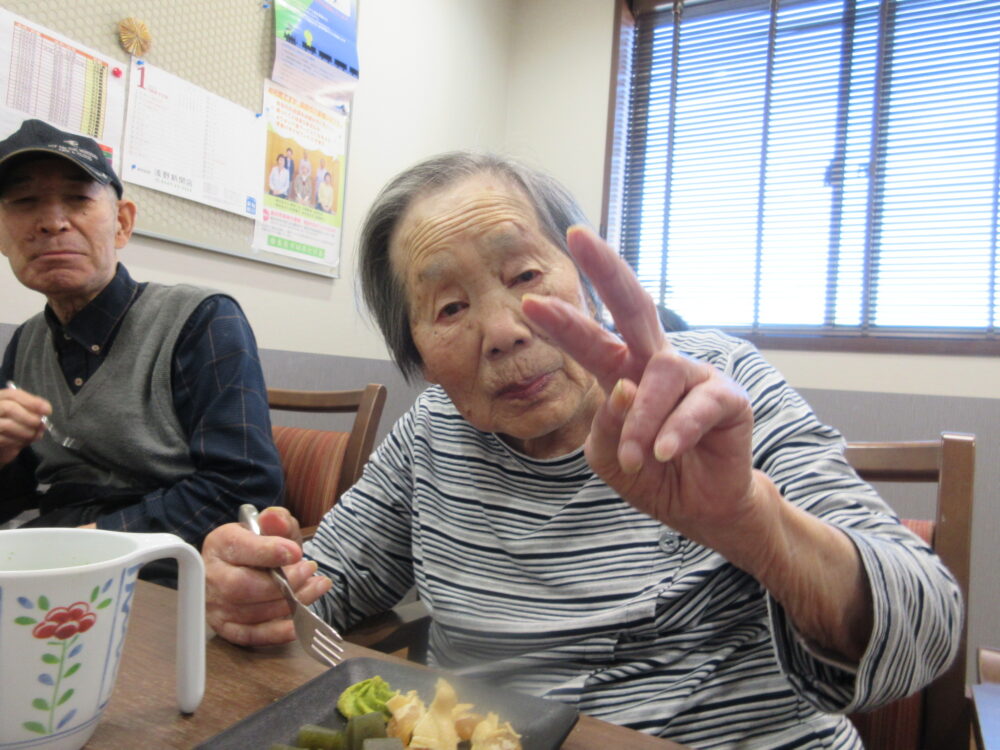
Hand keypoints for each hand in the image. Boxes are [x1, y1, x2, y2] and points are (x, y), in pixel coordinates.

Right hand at [0, 384, 49, 465]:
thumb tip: (44, 415)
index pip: (12, 395)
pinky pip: (3, 440)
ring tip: (35, 435)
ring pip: (7, 425)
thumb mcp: (20, 417)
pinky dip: (18, 442)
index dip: (32, 402)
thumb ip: (30, 412)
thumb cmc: (8, 429)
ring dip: (27, 432)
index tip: (47, 410)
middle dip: (30, 418)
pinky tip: (23, 442)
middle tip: (40, 425)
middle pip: (9, 408)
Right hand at [204, 506, 331, 645]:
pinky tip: (301, 621)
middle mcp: (213, 576)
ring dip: (291, 602)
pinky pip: (251, 636)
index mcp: (220, 544)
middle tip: (310, 570)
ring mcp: (217, 605)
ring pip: (252, 612)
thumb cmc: (262, 545)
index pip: (240, 549)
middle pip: (243, 587)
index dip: (269, 552)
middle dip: (284, 582)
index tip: (296, 552)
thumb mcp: (272, 526)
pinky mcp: (227, 628)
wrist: (251, 565)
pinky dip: (278, 632)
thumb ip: (276, 520)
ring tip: (317, 586)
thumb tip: (275, 518)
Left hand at [524, 228, 872, 658]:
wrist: (702, 511)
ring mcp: (695, 377)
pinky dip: (674, 432)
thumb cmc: (654, 475)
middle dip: (606, 270)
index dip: (563, 320)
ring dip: (640, 423)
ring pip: (656, 379)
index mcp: (624, 373)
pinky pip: (696, 407)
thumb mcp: (611, 458)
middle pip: (634, 307)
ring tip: (639, 458)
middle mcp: (657, 365)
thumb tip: (623, 387)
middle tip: (578, 237)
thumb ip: (608, 426)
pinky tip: (665, 454)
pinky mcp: (729, 398)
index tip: (529, 300)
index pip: (590, 341)